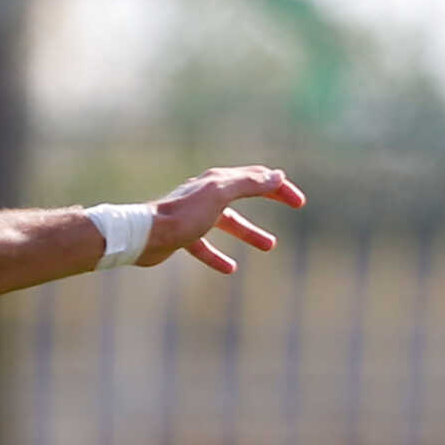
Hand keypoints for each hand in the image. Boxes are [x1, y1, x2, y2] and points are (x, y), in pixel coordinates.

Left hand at [139, 166, 306, 275]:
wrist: (146, 235)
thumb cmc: (183, 215)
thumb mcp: (221, 195)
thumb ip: (249, 184)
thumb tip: (277, 176)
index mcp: (217, 180)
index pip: (256, 177)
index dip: (279, 187)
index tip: (299, 202)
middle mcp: (207, 193)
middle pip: (246, 193)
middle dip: (270, 198)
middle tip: (294, 206)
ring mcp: (196, 215)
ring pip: (229, 222)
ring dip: (250, 231)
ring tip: (270, 245)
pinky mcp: (184, 236)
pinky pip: (206, 247)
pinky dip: (219, 256)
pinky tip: (230, 268)